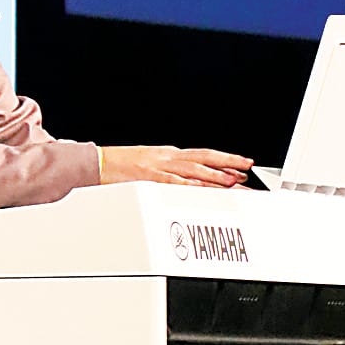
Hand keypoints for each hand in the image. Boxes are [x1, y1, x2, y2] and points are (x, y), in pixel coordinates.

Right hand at [99, 145, 252, 187]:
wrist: (97, 163)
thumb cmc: (121, 167)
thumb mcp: (151, 165)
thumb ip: (171, 171)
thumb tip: (189, 179)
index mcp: (170, 155)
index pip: (203, 155)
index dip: (225, 160)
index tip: (242, 166)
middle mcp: (169, 158)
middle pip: (204, 158)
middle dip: (228, 163)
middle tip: (247, 168)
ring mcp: (160, 167)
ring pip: (194, 169)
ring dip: (215, 175)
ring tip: (233, 181)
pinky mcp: (150, 178)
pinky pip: (174, 182)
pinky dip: (190, 185)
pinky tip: (202, 189)